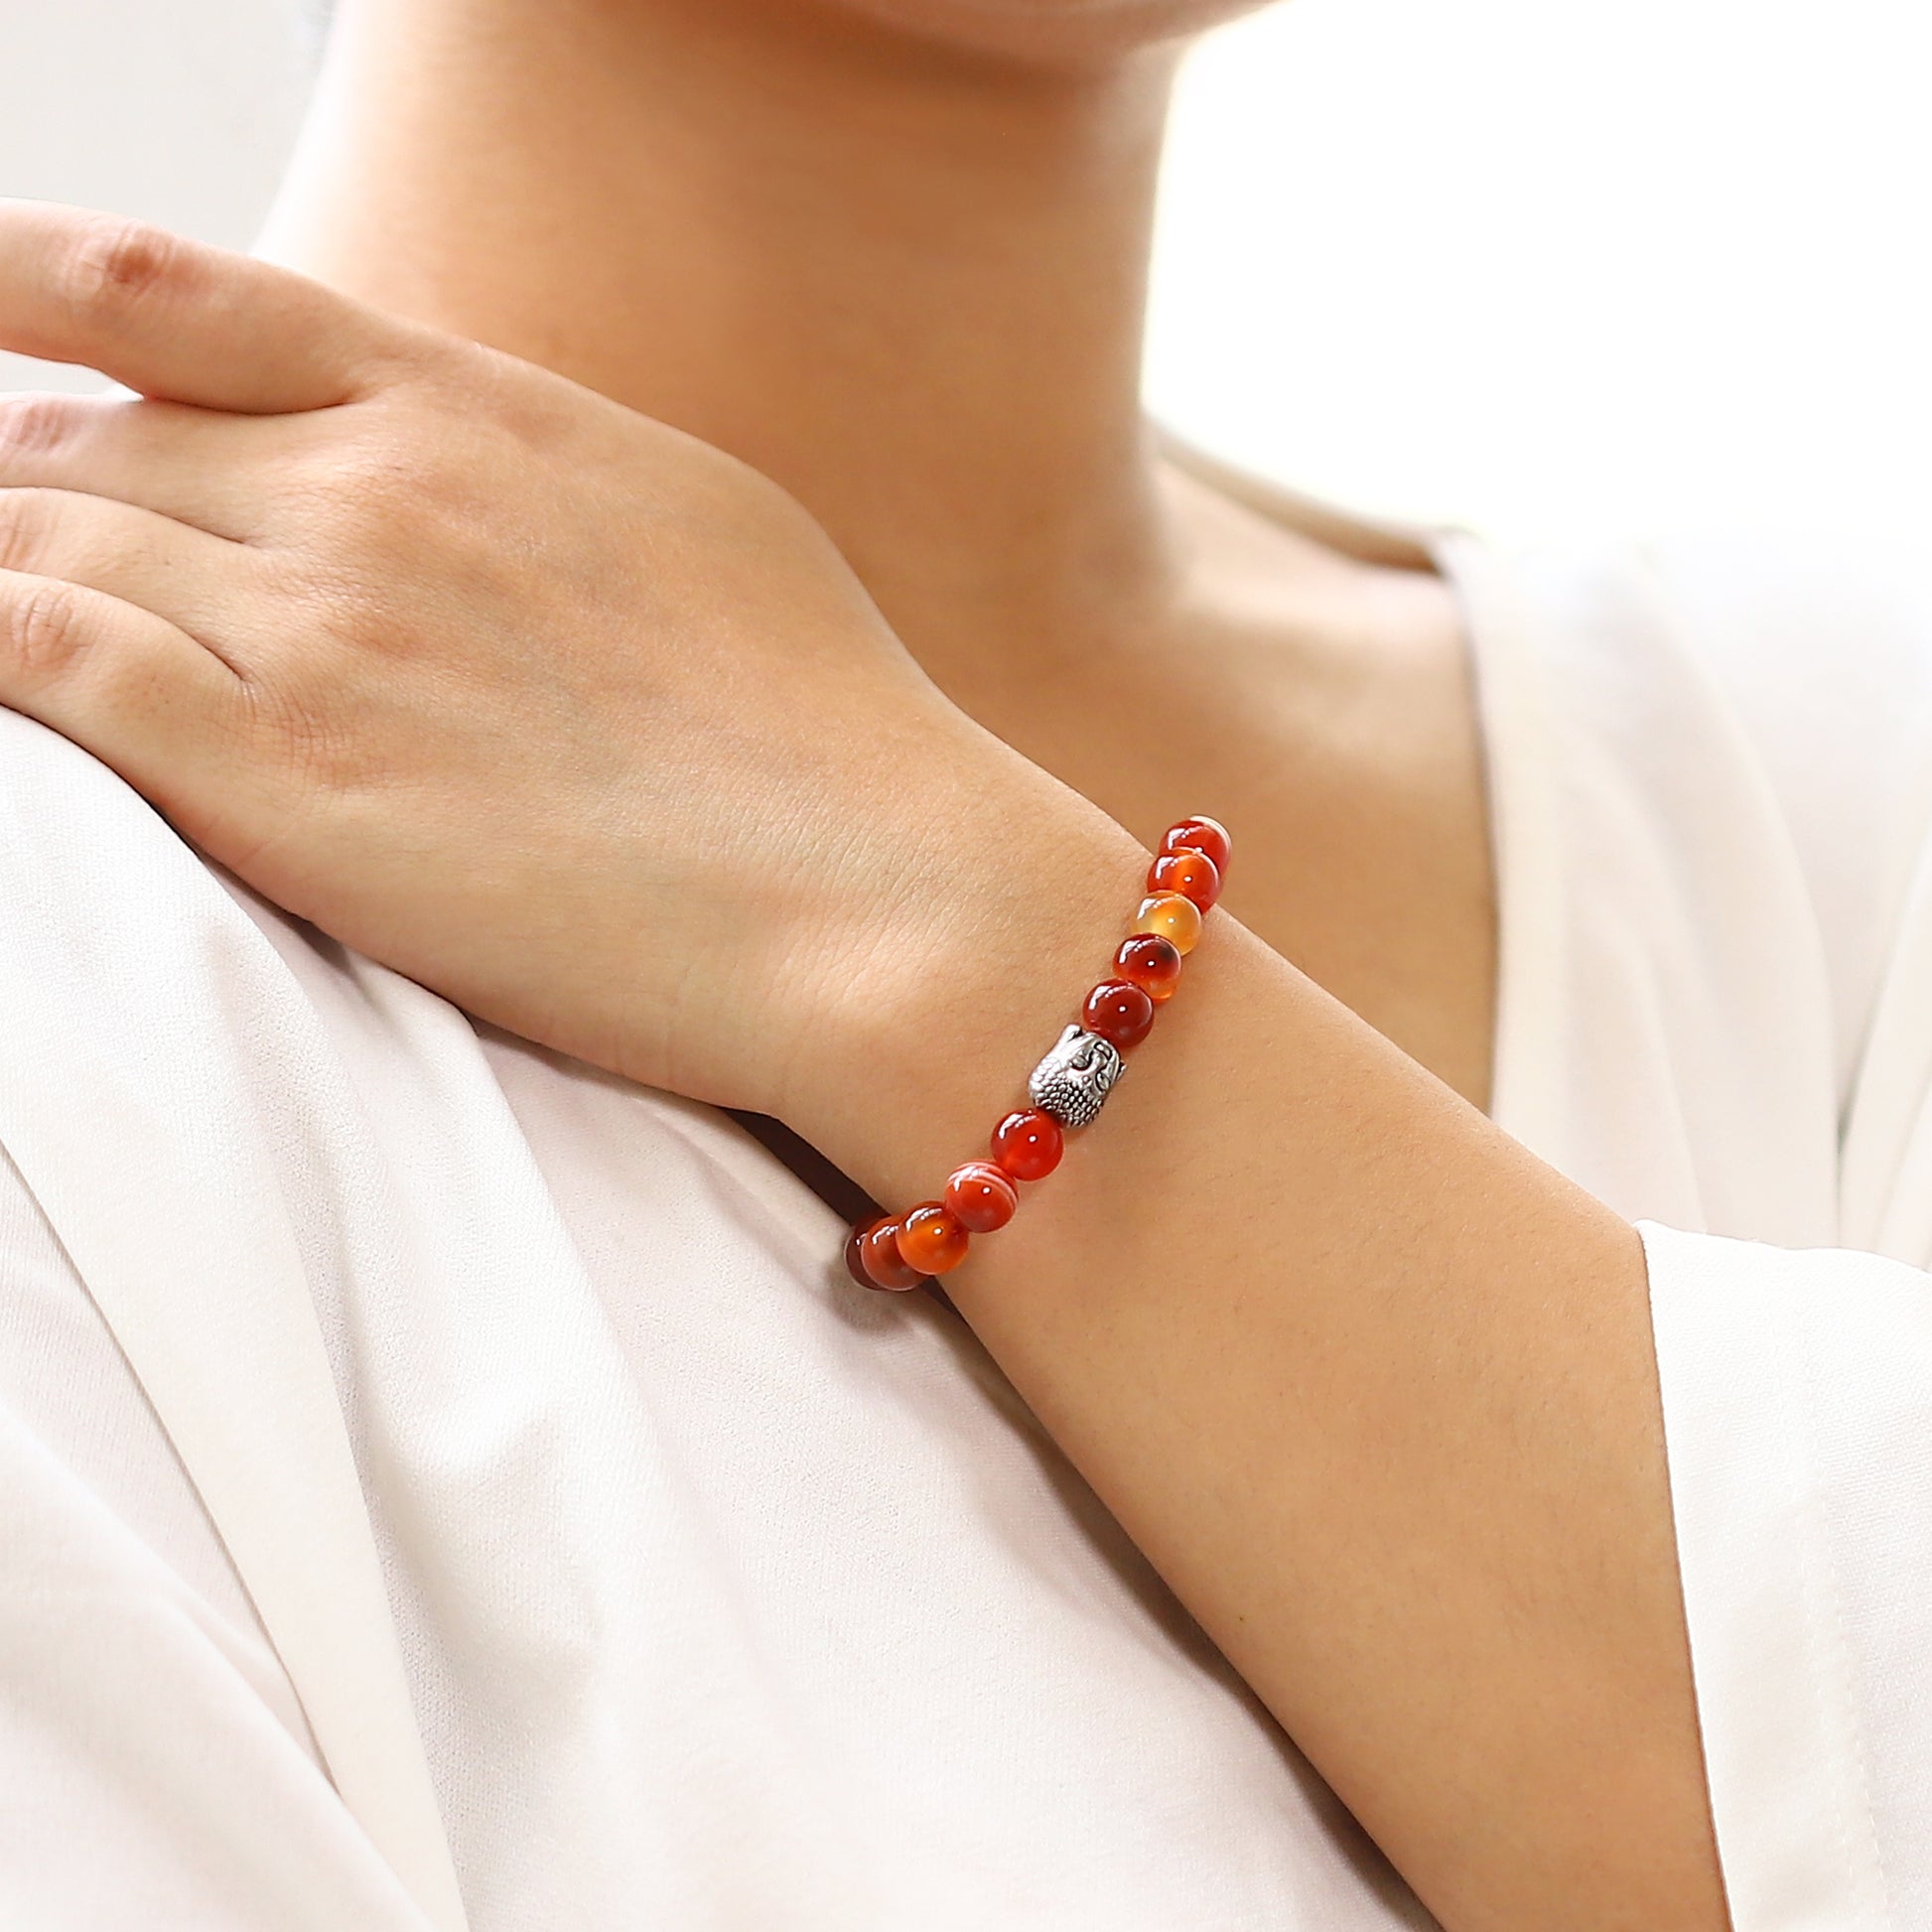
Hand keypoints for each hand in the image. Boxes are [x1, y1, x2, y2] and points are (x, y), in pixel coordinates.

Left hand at [0, 201, 1130, 1127]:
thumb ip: (524, 468)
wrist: (886, 897)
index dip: (18, 283)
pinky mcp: (287, 784)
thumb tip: (440, 456)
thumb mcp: (683, 521)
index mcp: (469, 413)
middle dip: (16, 498)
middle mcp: (371, 491)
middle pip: (82, 449)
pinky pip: (41, 671)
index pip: (168, 294)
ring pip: (35, 550)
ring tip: (8, 636)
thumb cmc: (826, 729)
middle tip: (13, 561)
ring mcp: (324, 630)